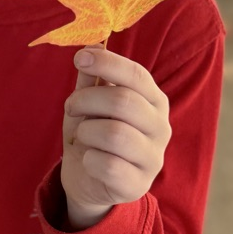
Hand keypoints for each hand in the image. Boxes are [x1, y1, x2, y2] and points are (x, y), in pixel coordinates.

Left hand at [61, 46, 170, 229]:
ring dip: (86, 131)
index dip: (107, 63)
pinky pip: (107, 165)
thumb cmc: (92, 133)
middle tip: (71, 106)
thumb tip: (91, 46)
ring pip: (114, 133)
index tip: (78, 58)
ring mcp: (154, 158)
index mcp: (153, 100)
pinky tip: (89, 160)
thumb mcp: (89, 102)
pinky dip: (88, 159)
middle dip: (86, 100)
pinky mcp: (138, 186)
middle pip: (123, 101)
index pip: (136, 75)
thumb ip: (92, 77)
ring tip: (81, 136)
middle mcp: (161, 127)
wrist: (89, 181)